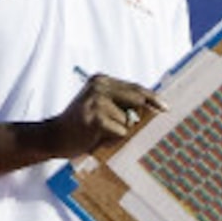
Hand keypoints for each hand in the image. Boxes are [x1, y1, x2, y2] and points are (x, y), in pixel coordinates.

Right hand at [48, 73, 162, 157]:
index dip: (153, 99)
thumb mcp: (101, 107)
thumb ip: (122, 104)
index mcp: (102, 81)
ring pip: (129, 120)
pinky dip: (113, 139)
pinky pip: (121, 131)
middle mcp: (99, 86)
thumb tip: (155, 110)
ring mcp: (97, 100)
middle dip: (144, 116)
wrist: (54, 137)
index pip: (136, 88)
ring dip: (121, 132)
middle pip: (138, 100)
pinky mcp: (95, 117)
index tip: (167, 108)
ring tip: (103, 134)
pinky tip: (97, 137)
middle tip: (142, 126)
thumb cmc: (83, 126)